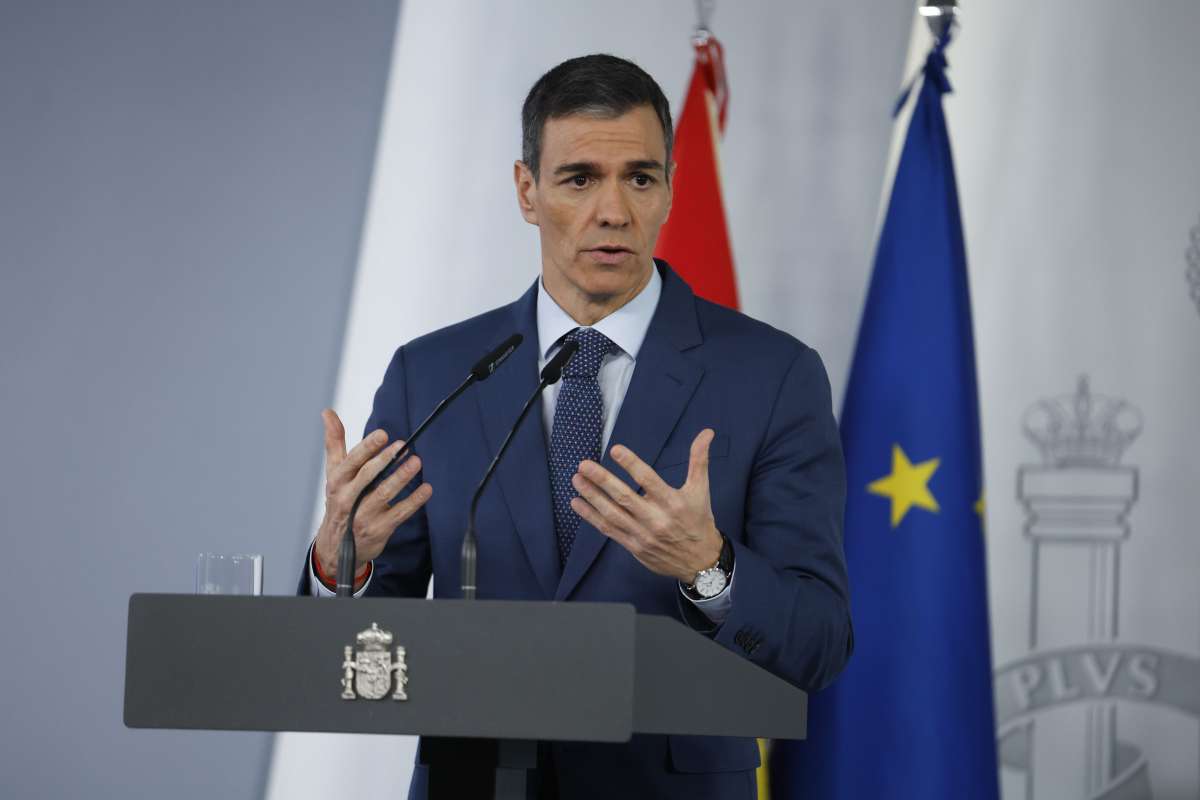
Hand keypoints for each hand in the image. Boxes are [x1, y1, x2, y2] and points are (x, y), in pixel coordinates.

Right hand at [313, 409, 432, 576]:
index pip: (351, 462)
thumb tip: (327, 412)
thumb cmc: (340, 501)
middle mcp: (348, 498)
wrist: (336, 548)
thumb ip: (334, 442)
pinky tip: (426, 489)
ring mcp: (363, 516)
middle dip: (385, 460)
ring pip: (384, 494)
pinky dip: (414, 501)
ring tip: (416, 462)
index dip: (367, 448)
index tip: (383, 435)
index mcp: (337, 481)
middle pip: (368, 476)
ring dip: (401, 478)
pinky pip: (399, 514)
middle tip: (403, 446)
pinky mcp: (379, 530)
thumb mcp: (333, 472)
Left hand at [570, 429, 721, 583]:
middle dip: (602, 480)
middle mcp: (656, 519)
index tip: (615, 450)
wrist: (700, 562)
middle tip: (584, 465)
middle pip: (624, 497)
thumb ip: (699, 460)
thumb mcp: (701, 490)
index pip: (649, 480)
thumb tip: (707, 432)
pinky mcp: (633, 546)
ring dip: (592, 496)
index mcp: (673, 502)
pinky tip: (577, 503)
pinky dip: (591, 517)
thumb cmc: (699, 521)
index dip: (632, 464)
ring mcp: (642, 534)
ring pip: (612, 514)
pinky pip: (608, 530)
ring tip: (577, 480)